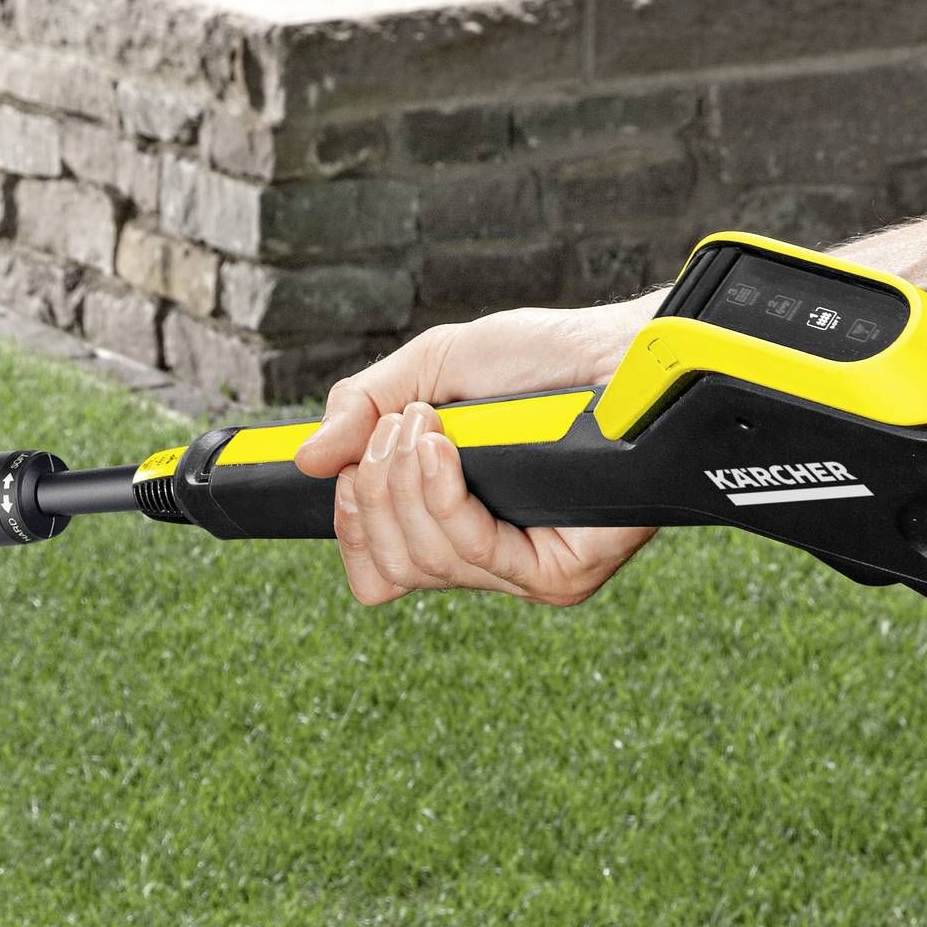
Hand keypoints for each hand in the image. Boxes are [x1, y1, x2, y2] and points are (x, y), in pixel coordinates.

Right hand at [294, 297, 658, 605]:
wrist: (623, 350)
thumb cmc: (543, 359)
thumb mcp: (430, 370)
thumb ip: (362, 409)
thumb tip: (303, 460)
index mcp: (456, 527)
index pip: (377, 572)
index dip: (351, 522)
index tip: (350, 461)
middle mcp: (490, 561)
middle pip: (390, 566)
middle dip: (372, 489)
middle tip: (400, 426)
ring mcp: (525, 574)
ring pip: (421, 560)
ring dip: (404, 479)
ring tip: (430, 422)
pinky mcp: (559, 575)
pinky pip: (468, 551)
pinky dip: (441, 494)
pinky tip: (445, 449)